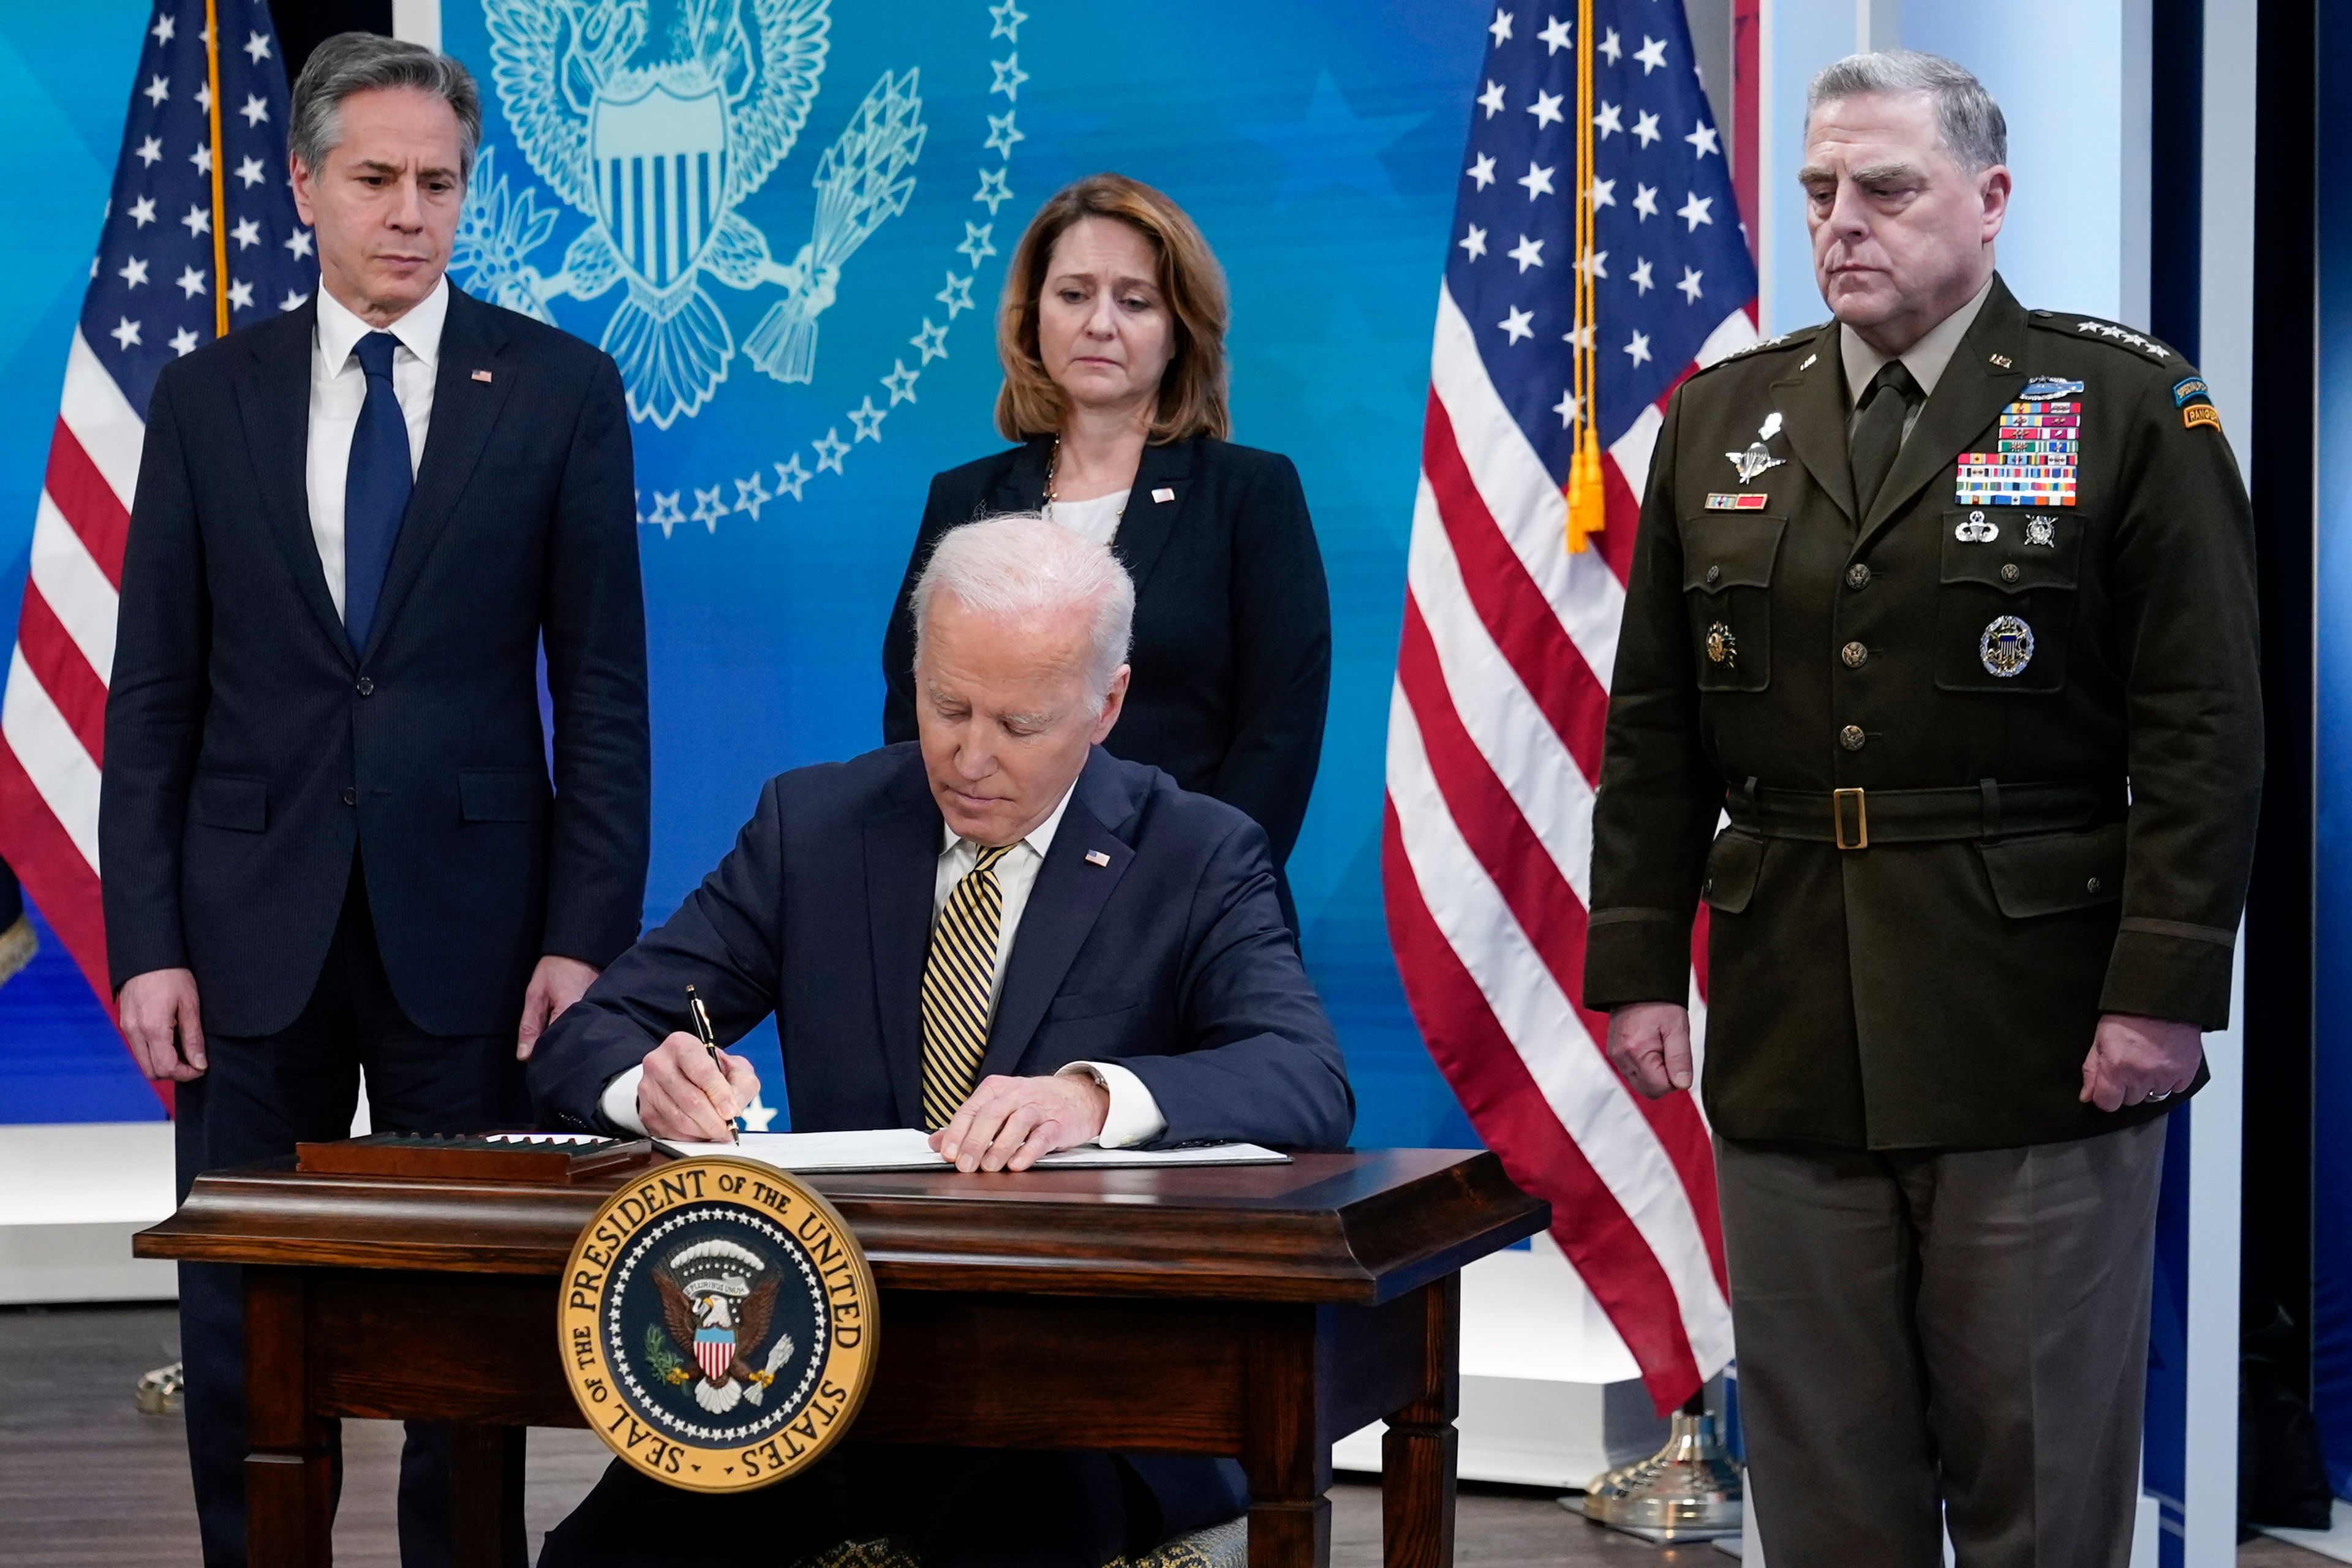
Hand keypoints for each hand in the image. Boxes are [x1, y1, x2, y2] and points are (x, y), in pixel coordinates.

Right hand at [118, 968, 206, 1081]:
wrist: (147, 955)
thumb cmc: (173, 976)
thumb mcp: (190, 1004)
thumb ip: (193, 1037)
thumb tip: (199, 1064)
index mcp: (152, 1028)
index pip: (166, 1068)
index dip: (186, 1074)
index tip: (201, 1068)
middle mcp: (135, 1032)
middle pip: (151, 1071)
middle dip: (173, 1073)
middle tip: (193, 1062)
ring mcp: (127, 1028)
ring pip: (143, 1062)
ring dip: (162, 1064)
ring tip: (183, 1051)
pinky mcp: (125, 1023)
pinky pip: (138, 1049)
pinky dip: (153, 1053)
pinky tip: (170, 1041)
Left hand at [517, 955, 599, 1059]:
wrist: (579, 949)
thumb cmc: (554, 970)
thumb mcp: (535, 995)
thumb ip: (529, 1026)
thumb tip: (524, 1056)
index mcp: (570, 1012)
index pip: (557, 1046)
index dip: (545, 1053)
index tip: (537, 1057)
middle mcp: (589, 1015)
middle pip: (571, 1044)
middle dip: (558, 1048)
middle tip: (546, 1046)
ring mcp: (599, 1013)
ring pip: (580, 1036)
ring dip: (570, 1039)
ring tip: (560, 1036)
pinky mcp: (604, 1010)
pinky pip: (589, 1027)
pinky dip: (579, 1030)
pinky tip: (573, 1028)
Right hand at [636, 1032, 759, 1141]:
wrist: (682, 1074)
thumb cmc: (710, 1070)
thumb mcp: (734, 1068)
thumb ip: (741, 1084)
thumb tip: (732, 1108)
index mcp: (681, 1045)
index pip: (702, 1071)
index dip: (719, 1095)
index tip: (732, 1111)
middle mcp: (659, 1063)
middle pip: (690, 1099)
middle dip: (714, 1120)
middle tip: (728, 1129)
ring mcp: (648, 1088)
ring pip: (679, 1119)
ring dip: (703, 1131)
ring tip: (717, 1131)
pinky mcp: (645, 1111)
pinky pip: (669, 1132)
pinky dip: (689, 1137)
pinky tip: (701, 1132)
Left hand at [930, 1073, 1108, 1172]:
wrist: (1078, 1096)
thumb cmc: (1032, 1104)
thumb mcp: (998, 1108)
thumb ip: (967, 1125)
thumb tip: (935, 1142)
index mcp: (997, 1089)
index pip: (971, 1109)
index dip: (957, 1132)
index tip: (947, 1153)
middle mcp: (1017, 1094)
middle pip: (991, 1115)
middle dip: (975, 1141)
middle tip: (965, 1166)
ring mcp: (1039, 1107)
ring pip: (1017, 1122)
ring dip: (1001, 1146)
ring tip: (989, 1168)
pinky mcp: (1059, 1123)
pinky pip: (1044, 1135)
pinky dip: (1030, 1150)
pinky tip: (1018, 1164)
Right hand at [1607, 1002, 1692, 1098]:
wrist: (1636, 986)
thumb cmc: (1659, 1004)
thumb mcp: (1677, 1028)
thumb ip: (1680, 1059)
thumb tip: (1682, 1085)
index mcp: (1637, 1052)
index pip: (1660, 1088)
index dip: (1675, 1079)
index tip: (1677, 1057)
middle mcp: (1621, 1058)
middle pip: (1649, 1091)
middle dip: (1665, 1079)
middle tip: (1670, 1053)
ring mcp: (1616, 1057)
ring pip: (1641, 1084)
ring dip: (1655, 1074)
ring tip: (1660, 1047)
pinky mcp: (1615, 1054)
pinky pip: (1634, 1073)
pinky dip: (1646, 1068)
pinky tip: (1650, 1048)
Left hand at [2079, 1013, 2202, 1111]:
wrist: (2161, 1000)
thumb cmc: (2127, 1015)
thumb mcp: (2099, 1039)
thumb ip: (2092, 1070)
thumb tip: (2087, 1095)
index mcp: (2116, 1069)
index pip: (2107, 1104)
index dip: (2106, 1096)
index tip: (2108, 1087)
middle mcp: (2141, 1077)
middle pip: (2130, 1100)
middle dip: (2127, 1087)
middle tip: (2129, 1064)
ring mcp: (2165, 1077)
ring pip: (2153, 1096)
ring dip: (2149, 1084)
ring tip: (2148, 1061)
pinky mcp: (2186, 1073)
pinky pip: (2176, 1089)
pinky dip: (2170, 1080)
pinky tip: (2164, 1062)